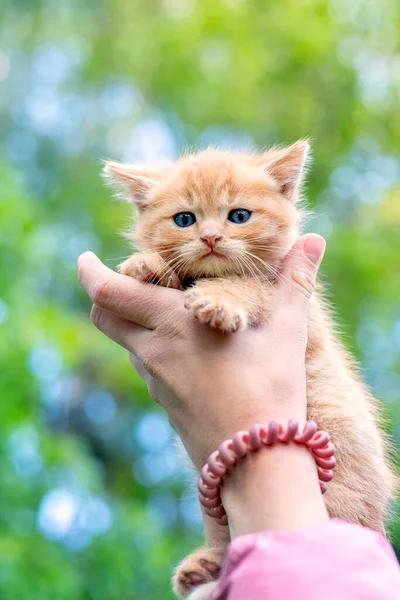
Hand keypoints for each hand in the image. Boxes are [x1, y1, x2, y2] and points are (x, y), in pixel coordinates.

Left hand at [78, 234, 325, 471]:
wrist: (257, 463)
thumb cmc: (272, 390)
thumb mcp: (287, 331)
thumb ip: (296, 281)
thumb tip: (315, 240)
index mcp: (173, 323)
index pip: (109, 293)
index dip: (90, 273)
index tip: (84, 258)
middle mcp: (154, 350)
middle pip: (104, 316)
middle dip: (101, 293)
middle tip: (118, 277)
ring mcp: (156, 380)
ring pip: (126, 342)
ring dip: (132, 319)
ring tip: (162, 306)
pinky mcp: (165, 403)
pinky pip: (147, 365)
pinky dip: (152, 346)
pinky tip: (185, 347)